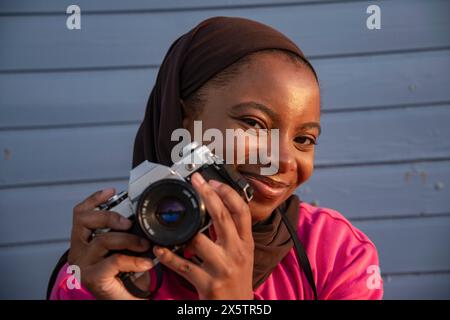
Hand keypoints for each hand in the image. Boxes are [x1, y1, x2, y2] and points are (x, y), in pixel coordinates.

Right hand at [68, 189, 153, 299]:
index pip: (81, 213)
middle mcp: (78, 250)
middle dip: (111, 216)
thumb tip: (141, 217)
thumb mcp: (122, 248)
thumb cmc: (124, 275)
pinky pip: (115, 260)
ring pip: (104, 240)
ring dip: (130, 240)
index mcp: (83, 241)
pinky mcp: (92, 277)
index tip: (112, 191)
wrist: (125, 300)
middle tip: (130, 223)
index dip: (94, 199)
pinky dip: (134, 259)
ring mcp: (83, 264)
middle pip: (86, 221)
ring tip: (145, 245)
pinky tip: (146, 262)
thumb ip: (124, 233)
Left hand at [153, 172, 254, 299]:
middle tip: (196, 181)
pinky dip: (168, 256)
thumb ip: (233, 232)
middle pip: (222, 218)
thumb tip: (218, 206)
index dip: (228, 194)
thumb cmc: (237, 278)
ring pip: (198, 240)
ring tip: (172, 222)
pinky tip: (159, 249)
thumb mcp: (243, 253)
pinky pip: (183, 265)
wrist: (237, 307)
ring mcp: (222, 268)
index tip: (214, 182)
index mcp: (246, 243)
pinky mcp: (207, 283)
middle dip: (208, 195)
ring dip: (183, 230)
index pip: (242, 212)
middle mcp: (236, 253)